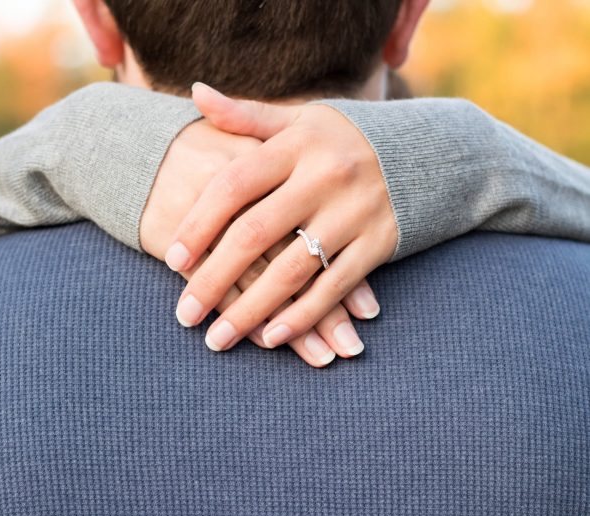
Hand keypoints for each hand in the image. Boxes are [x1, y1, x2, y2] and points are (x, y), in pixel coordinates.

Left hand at [165, 83, 396, 353]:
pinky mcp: (379, 243)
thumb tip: (195, 93)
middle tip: (184, 315)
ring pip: (292, 270)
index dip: (199, 223)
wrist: (427, 151)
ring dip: (251, 310)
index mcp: (296, 144)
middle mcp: (324, 177)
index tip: (171, 258)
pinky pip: (334, 287)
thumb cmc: (342, 140)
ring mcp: (355, 212)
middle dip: (213, 279)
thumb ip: (246, 116)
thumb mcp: (300, 119)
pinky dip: (302, 315)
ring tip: (219, 340)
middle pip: (256, 233)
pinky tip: (271, 337)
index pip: (234, 185)